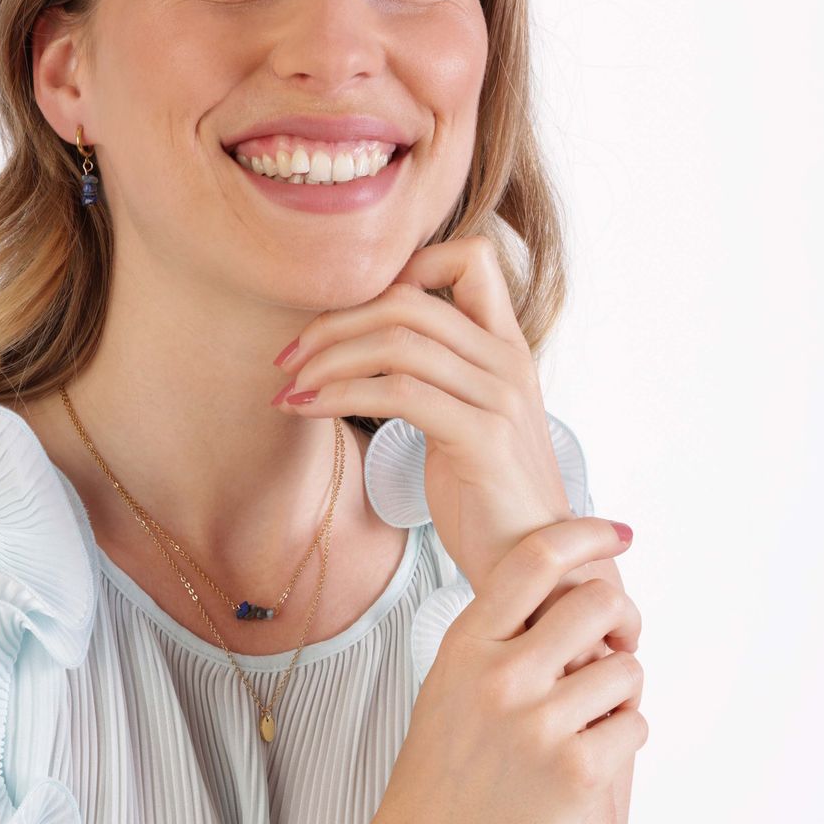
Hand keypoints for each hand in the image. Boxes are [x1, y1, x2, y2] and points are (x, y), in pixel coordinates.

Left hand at [272, 235, 635, 667]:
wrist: (536, 566)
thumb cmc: (488, 500)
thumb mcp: (467, 423)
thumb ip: (438, 380)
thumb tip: (369, 356)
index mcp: (507, 349)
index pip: (471, 258)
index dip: (406, 266)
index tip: (351, 312)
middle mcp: (508, 361)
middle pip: (409, 300)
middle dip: (335, 321)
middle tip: (288, 357)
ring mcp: (499, 397)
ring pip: (398, 343)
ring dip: (328, 359)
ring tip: (290, 388)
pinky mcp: (482, 437)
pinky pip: (399, 393)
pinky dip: (341, 394)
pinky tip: (307, 411)